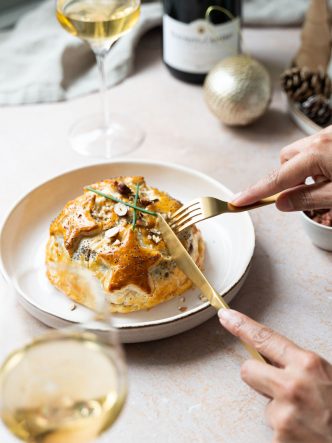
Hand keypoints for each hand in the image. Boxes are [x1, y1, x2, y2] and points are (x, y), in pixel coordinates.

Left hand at [219, 309, 331, 442]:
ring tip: (306, 419)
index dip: (241, 326)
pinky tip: (304, 435)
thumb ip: (301, 365)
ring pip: (265, 403)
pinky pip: (273, 428)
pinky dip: (285, 433)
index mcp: (308, 364)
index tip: (226, 316)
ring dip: (280, 410)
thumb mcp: (327, 375)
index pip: (264, 338)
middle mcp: (292, 385)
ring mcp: (284, 412)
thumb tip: (274, 356)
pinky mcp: (280, 437)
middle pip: (248, 370)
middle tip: (282, 391)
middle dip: (259, 378)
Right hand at [233, 126, 331, 210]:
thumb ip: (308, 199)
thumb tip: (281, 202)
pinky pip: (319, 147)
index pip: (277, 178)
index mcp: (318, 152)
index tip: (237, 201)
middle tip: (306, 192)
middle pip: (287, 157)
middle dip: (288, 176)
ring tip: (329, 182)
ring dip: (306, 168)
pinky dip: (320, 161)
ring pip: (304, 151)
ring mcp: (330, 133)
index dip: (255, 192)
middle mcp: (321, 137)